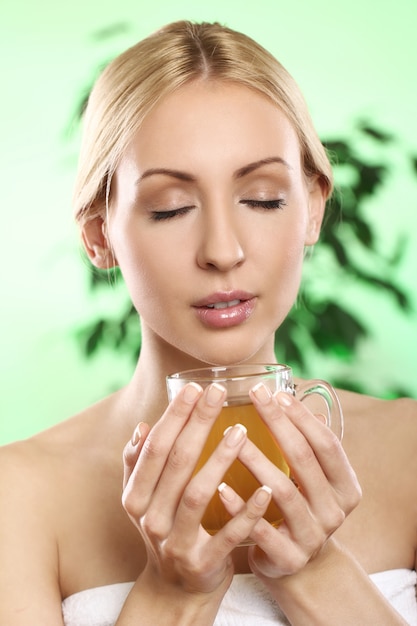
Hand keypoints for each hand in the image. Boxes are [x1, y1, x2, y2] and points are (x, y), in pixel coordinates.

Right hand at [122, 383, 273, 596]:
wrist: (176, 586)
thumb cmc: (167, 527)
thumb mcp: (144, 499)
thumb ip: (138, 464)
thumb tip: (142, 427)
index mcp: (136, 496)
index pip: (154, 447)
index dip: (173, 416)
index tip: (194, 387)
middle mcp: (150, 517)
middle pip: (176, 462)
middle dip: (197, 423)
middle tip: (219, 392)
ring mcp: (174, 541)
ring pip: (197, 493)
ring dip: (219, 460)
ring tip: (241, 430)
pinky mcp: (202, 562)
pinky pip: (227, 533)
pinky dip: (246, 511)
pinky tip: (266, 488)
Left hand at [217, 385, 360, 580]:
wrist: (297, 566)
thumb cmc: (299, 508)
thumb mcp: (312, 479)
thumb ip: (305, 445)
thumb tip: (288, 397)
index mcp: (345, 486)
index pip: (327, 444)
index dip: (302, 418)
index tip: (276, 393)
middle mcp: (335, 511)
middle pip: (304, 460)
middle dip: (278, 424)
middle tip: (253, 397)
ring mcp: (314, 537)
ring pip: (283, 492)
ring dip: (256, 460)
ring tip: (232, 436)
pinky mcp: (289, 558)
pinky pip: (261, 529)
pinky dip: (240, 506)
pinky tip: (220, 486)